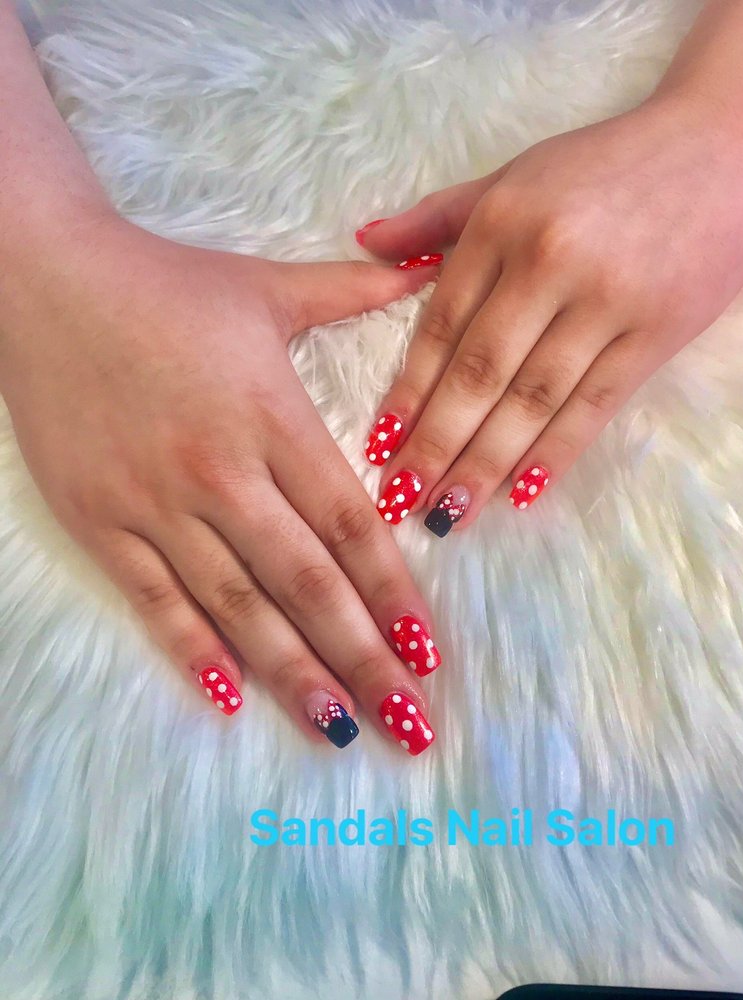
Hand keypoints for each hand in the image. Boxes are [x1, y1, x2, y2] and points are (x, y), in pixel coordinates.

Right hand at [0, 214, 440, 753]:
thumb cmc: (165, 286)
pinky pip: (153, 598)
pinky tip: (229, 697)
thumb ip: (356, 290)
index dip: (393, 593)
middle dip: (362, 656)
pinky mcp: (99, 519)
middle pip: (305, 580)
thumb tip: (433, 266)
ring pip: (235, 605)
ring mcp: (154, 501)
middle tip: (408, 721)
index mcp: (271, 416)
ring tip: (339, 728)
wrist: (42, 278)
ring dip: (291, 673)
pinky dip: (190, 649)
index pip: (348, 525)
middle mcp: (220, 469)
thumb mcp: (268, 285)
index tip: (428, 651)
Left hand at [355, 96, 742, 532]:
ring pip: (533, 399)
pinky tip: (522, 492)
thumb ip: (438, 216)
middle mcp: (548, 262)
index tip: (379, 446)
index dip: (408, 392)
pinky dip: (556, 451)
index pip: (441, 326)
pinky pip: (596, 404)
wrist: (723, 146)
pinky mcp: (657, 332)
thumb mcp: (514, 176)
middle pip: (480, 373)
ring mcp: (606, 300)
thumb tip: (365, 243)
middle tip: (402, 501)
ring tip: (449, 514)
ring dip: (485, 463)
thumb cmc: (606, 166)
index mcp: (502, 223)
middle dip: (435, 445)